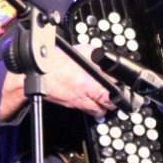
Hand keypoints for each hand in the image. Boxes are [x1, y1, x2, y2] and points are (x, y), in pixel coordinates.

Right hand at [0, 44, 115, 120]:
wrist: (37, 72)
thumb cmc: (56, 60)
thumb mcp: (83, 51)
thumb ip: (98, 57)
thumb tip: (108, 59)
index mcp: (92, 82)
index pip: (116, 88)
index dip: (123, 86)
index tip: (125, 83)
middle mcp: (87, 95)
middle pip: (111, 104)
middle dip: (116, 99)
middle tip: (118, 92)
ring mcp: (80, 103)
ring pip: (101, 111)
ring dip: (105, 105)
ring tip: (107, 98)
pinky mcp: (73, 106)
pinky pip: (89, 111)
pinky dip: (94, 107)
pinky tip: (93, 100)